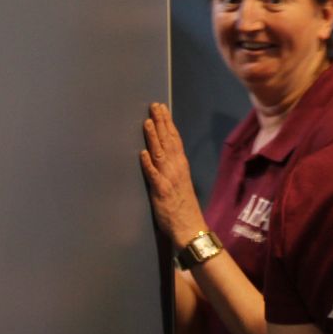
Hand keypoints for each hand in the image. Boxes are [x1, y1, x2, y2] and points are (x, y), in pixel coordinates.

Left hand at [140, 103, 207, 248]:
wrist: (189, 227)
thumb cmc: (183, 207)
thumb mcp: (180, 183)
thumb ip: (171, 168)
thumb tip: (160, 154)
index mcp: (181, 166)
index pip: (174, 139)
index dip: (168, 123)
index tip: (162, 109)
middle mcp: (176, 168)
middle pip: (168, 141)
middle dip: (161, 122)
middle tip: (155, 106)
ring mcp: (169, 179)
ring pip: (160, 153)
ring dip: (154, 137)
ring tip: (147, 122)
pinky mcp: (161, 191)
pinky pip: (154, 176)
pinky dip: (148, 164)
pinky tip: (142, 153)